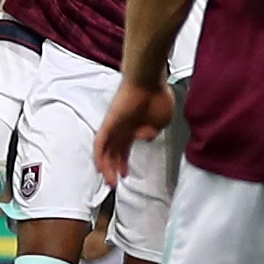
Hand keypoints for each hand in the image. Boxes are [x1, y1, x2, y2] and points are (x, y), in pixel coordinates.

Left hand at [95, 74, 173, 189]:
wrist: (149, 80)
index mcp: (135, 127)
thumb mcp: (162, 121)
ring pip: (106, 150)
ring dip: (107, 167)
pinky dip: (100, 155)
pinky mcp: (109, 122)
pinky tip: (101, 168)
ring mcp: (115, 125)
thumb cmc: (157, 95)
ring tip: (109, 182)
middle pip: (114, 151)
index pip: (125, 148)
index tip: (125, 173)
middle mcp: (123, 127)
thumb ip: (154, 132)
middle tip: (114, 183)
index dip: (124, 162)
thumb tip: (146, 138)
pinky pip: (101, 142)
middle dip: (115, 168)